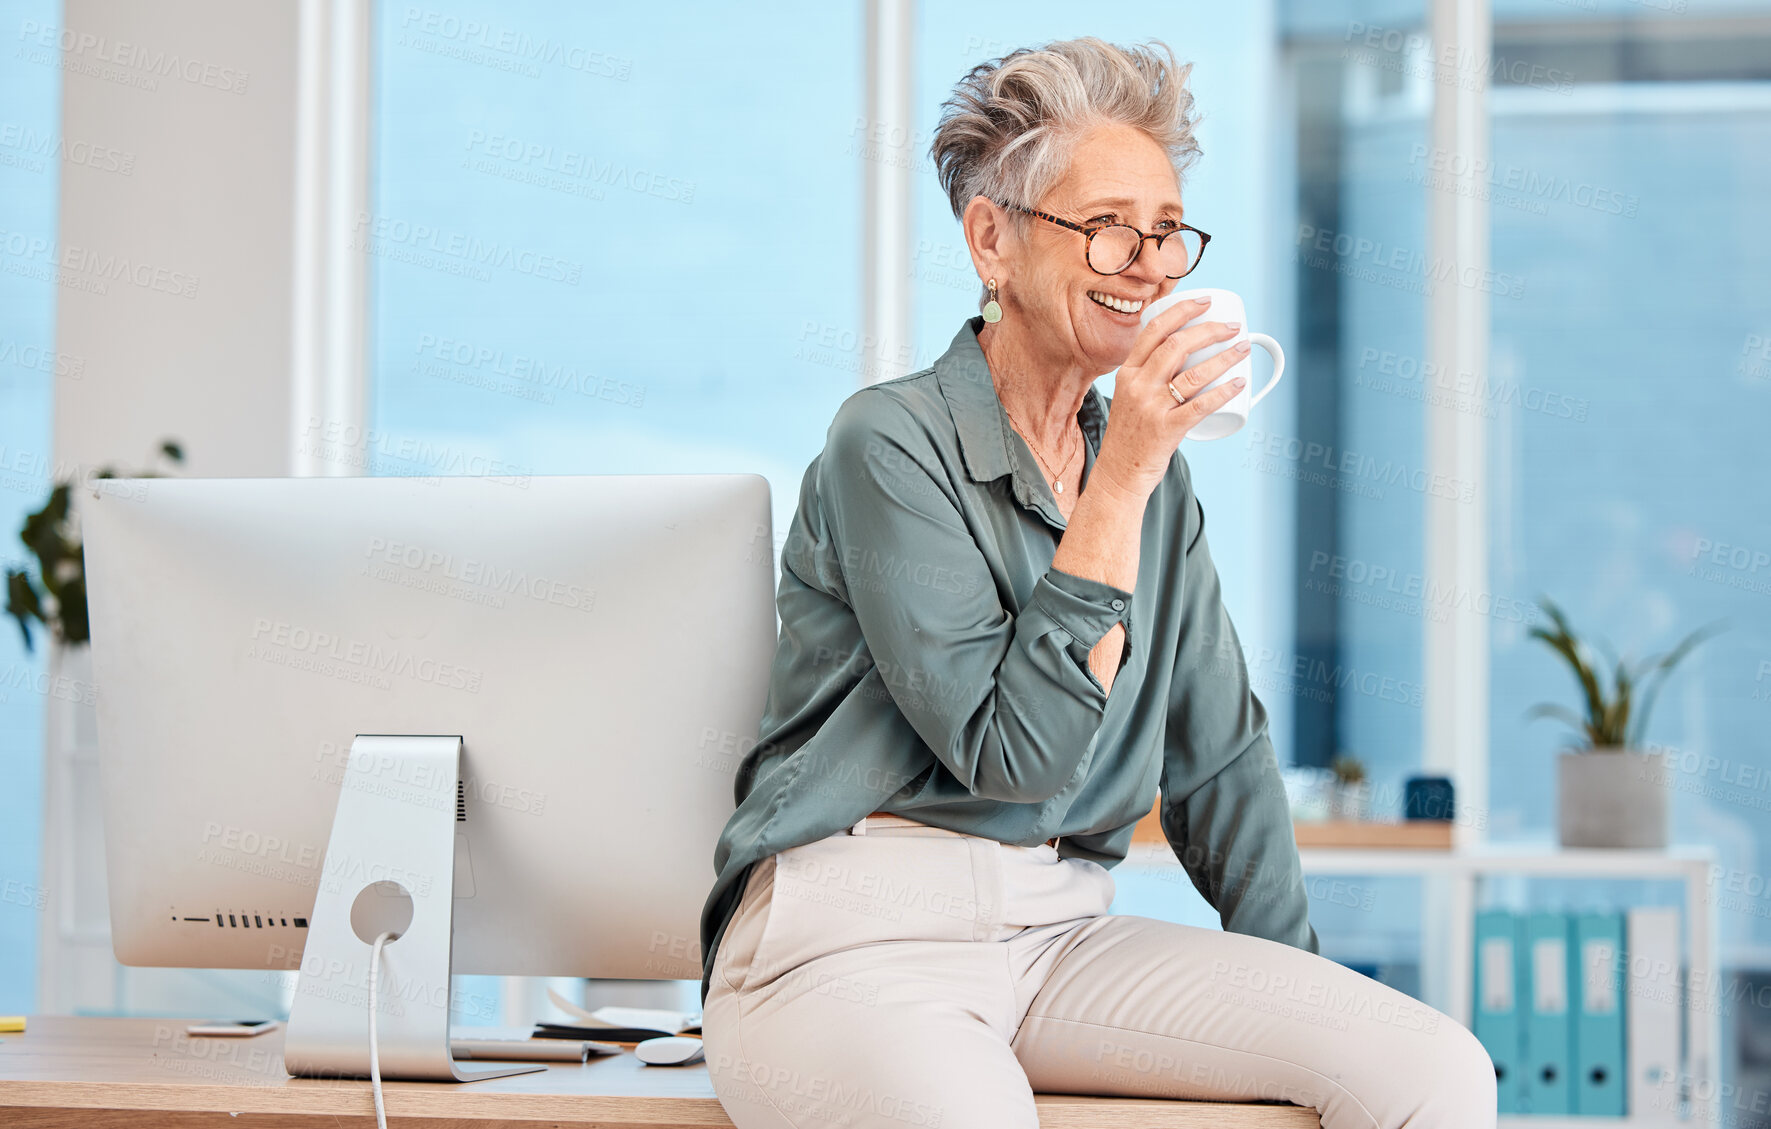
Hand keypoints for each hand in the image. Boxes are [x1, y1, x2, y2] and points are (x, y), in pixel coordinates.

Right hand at [1091, 296, 1248, 499]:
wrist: (1118, 472)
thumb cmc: (1131, 434)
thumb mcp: (1130, 396)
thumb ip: (1150, 376)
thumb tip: (1188, 355)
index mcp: (1127, 372)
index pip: (1154, 330)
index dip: (1182, 310)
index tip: (1205, 301)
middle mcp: (1138, 386)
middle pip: (1177, 345)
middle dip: (1209, 329)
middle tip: (1231, 327)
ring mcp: (1151, 408)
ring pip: (1194, 373)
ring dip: (1224, 357)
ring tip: (1243, 348)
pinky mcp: (1166, 429)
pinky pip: (1201, 405)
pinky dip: (1223, 391)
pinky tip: (1239, 382)